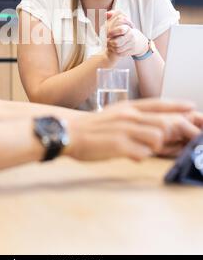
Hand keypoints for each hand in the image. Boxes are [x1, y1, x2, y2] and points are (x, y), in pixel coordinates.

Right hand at [64, 99, 198, 161]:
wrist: (69, 132)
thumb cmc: (94, 126)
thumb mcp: (116, 115)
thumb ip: (136, 119)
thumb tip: (157, 126)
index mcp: (128, 107)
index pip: (158, 104)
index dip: (177, 106)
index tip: (192, 107)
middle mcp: (128, 116)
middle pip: (164, 122)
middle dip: (176, 132)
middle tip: (178, 140)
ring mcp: (123, 130)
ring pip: (157, 137)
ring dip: (158, 146)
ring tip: (147, 148)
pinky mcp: (117, 145)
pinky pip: (142, 153)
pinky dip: (143, 156)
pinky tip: (133, 155)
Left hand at [106, 10, 147, 57]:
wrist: (139, 42)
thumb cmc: (127, 30)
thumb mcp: (123, 20)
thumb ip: (113, 14)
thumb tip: (106, 14)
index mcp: (128, 28)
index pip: (120, 30)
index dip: (111, 33)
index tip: (108, 33)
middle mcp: (131, 36)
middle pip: (116, 43)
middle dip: (110, 42)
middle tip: (108, 40)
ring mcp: (131, 44)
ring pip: (117, 49)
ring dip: (112, 47)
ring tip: (110, 43)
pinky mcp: (131, 51)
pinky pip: (120, 53)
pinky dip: (116, 51)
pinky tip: (115, 47)